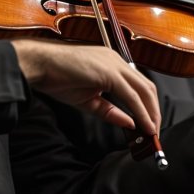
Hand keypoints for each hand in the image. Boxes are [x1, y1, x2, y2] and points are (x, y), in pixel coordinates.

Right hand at [12, 39, 159, 135]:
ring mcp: (115, 65)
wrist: (39, 65)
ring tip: (152, 132)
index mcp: (113, 64)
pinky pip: (131, 96)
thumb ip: (110, 111)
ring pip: (143, 91)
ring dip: (151, 113)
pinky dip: (140, 112)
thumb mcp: (88, 100)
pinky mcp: (109, 73)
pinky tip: (142, 126)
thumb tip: (130, 123)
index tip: (149, 124)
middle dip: (154, 111)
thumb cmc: (58, 78)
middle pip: (147, 88)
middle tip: (155, 132)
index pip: (139, 85)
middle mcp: (117, 61)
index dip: (148, 106)